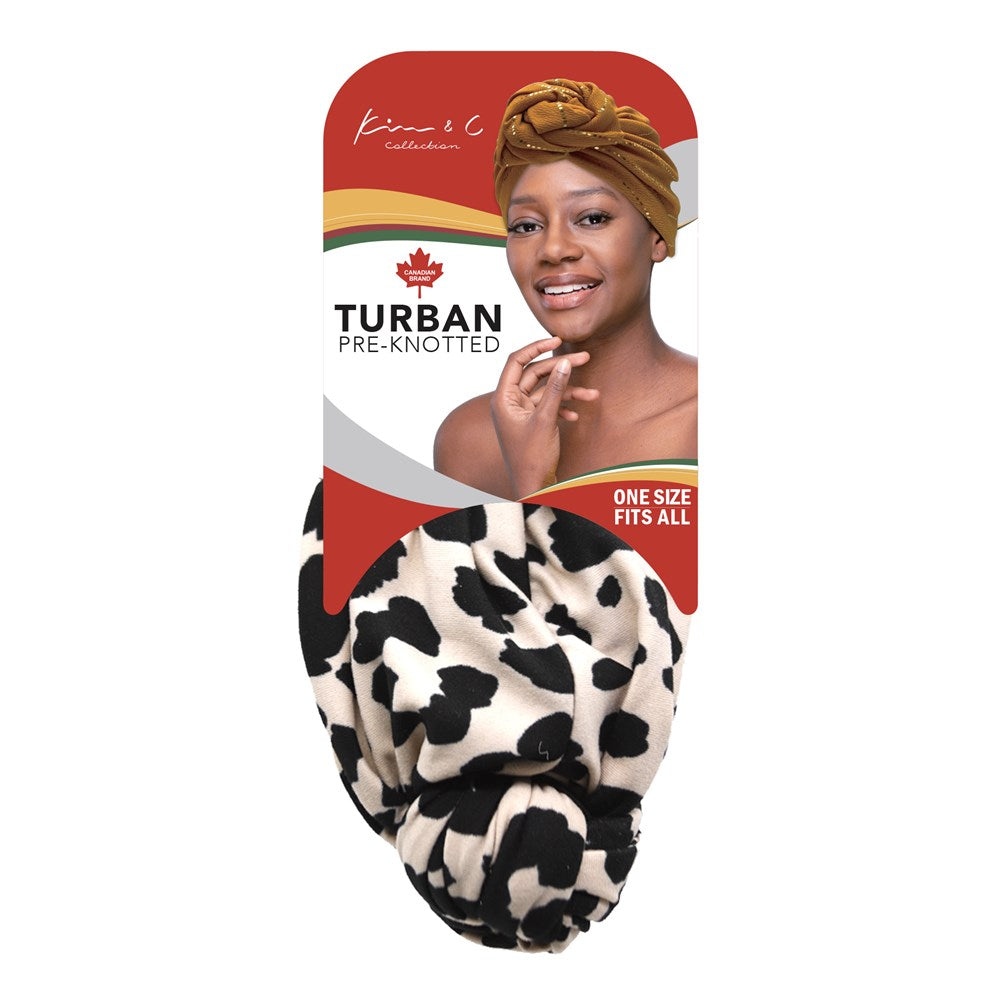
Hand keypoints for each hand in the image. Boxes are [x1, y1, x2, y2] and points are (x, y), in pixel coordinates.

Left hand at [489, 336, 598, 497]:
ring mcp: (521, 413)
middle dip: (560, 368)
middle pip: (534, 374)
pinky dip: (563, 408)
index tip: (557, 339)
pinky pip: (548, 407)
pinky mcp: (532, 423)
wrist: (533, 489)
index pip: (516, 361)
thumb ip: (555, 389)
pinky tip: (576, 416)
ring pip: (546, 392)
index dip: (536, 347)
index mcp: (503, 399)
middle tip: (585, 357)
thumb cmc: (532, 459)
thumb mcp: (546, 420)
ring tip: (592, 394)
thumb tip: (564, 362)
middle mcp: (509, 403)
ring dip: (568, 392)